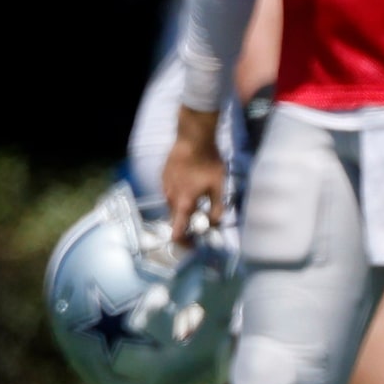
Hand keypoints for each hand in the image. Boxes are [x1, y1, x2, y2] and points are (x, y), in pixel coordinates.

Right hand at [159, 107, 226, 244]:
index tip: (193, 245)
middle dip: (187, 223)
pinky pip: (170, 191)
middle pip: (176, 218)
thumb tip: (214, 224)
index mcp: (183, 204)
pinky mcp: (163, 176)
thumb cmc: (208, 163)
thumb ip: (218, 209)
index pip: (177, 232)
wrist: (192, 138)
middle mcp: (170, 198)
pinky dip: (180, 193)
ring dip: (184, 206)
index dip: (184, 243)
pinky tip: (191, 182)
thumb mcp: (220, 187)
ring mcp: (164, 186)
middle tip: (203, 218)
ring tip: (199, 197)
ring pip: (173, 204)